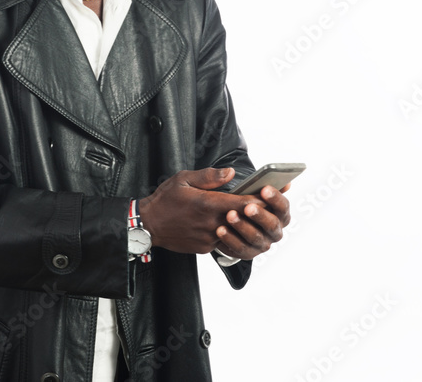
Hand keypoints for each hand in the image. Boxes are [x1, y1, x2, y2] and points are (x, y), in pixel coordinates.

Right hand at [139, 168, 261, 254]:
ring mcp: (209, 238)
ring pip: (236, 232)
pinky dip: (231, 233)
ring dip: (246, 225)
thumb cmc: (165, 200)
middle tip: (271, 205)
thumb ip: (210, 176)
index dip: (261, 199)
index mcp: (208, 204)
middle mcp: (211, 223)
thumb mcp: (184, 179)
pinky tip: (233, 226)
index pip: (243, 203)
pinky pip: (224, 240)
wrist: (148, 226)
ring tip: (255, 216)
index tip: (273, 193)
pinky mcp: (206, 248)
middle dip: (258, 212)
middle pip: (245, 219)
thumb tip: (231, 173)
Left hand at [215, 184, 290, 260]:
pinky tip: (220, 229)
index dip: (276, 198)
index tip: (264, 189)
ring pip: (255, 237)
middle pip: (272, 224)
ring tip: (230, 215)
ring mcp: (263, 244)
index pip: (283, 207)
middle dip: (260, 215)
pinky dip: (230, 239)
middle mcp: (275, 231)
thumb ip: (261, 184)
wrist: (227, 219)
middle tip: (248, 207)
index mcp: (280, 214)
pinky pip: (240, 248)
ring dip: (242, 226)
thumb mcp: (250, 190)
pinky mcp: (248, 253)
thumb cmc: (243, 201)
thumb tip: (281, 182)